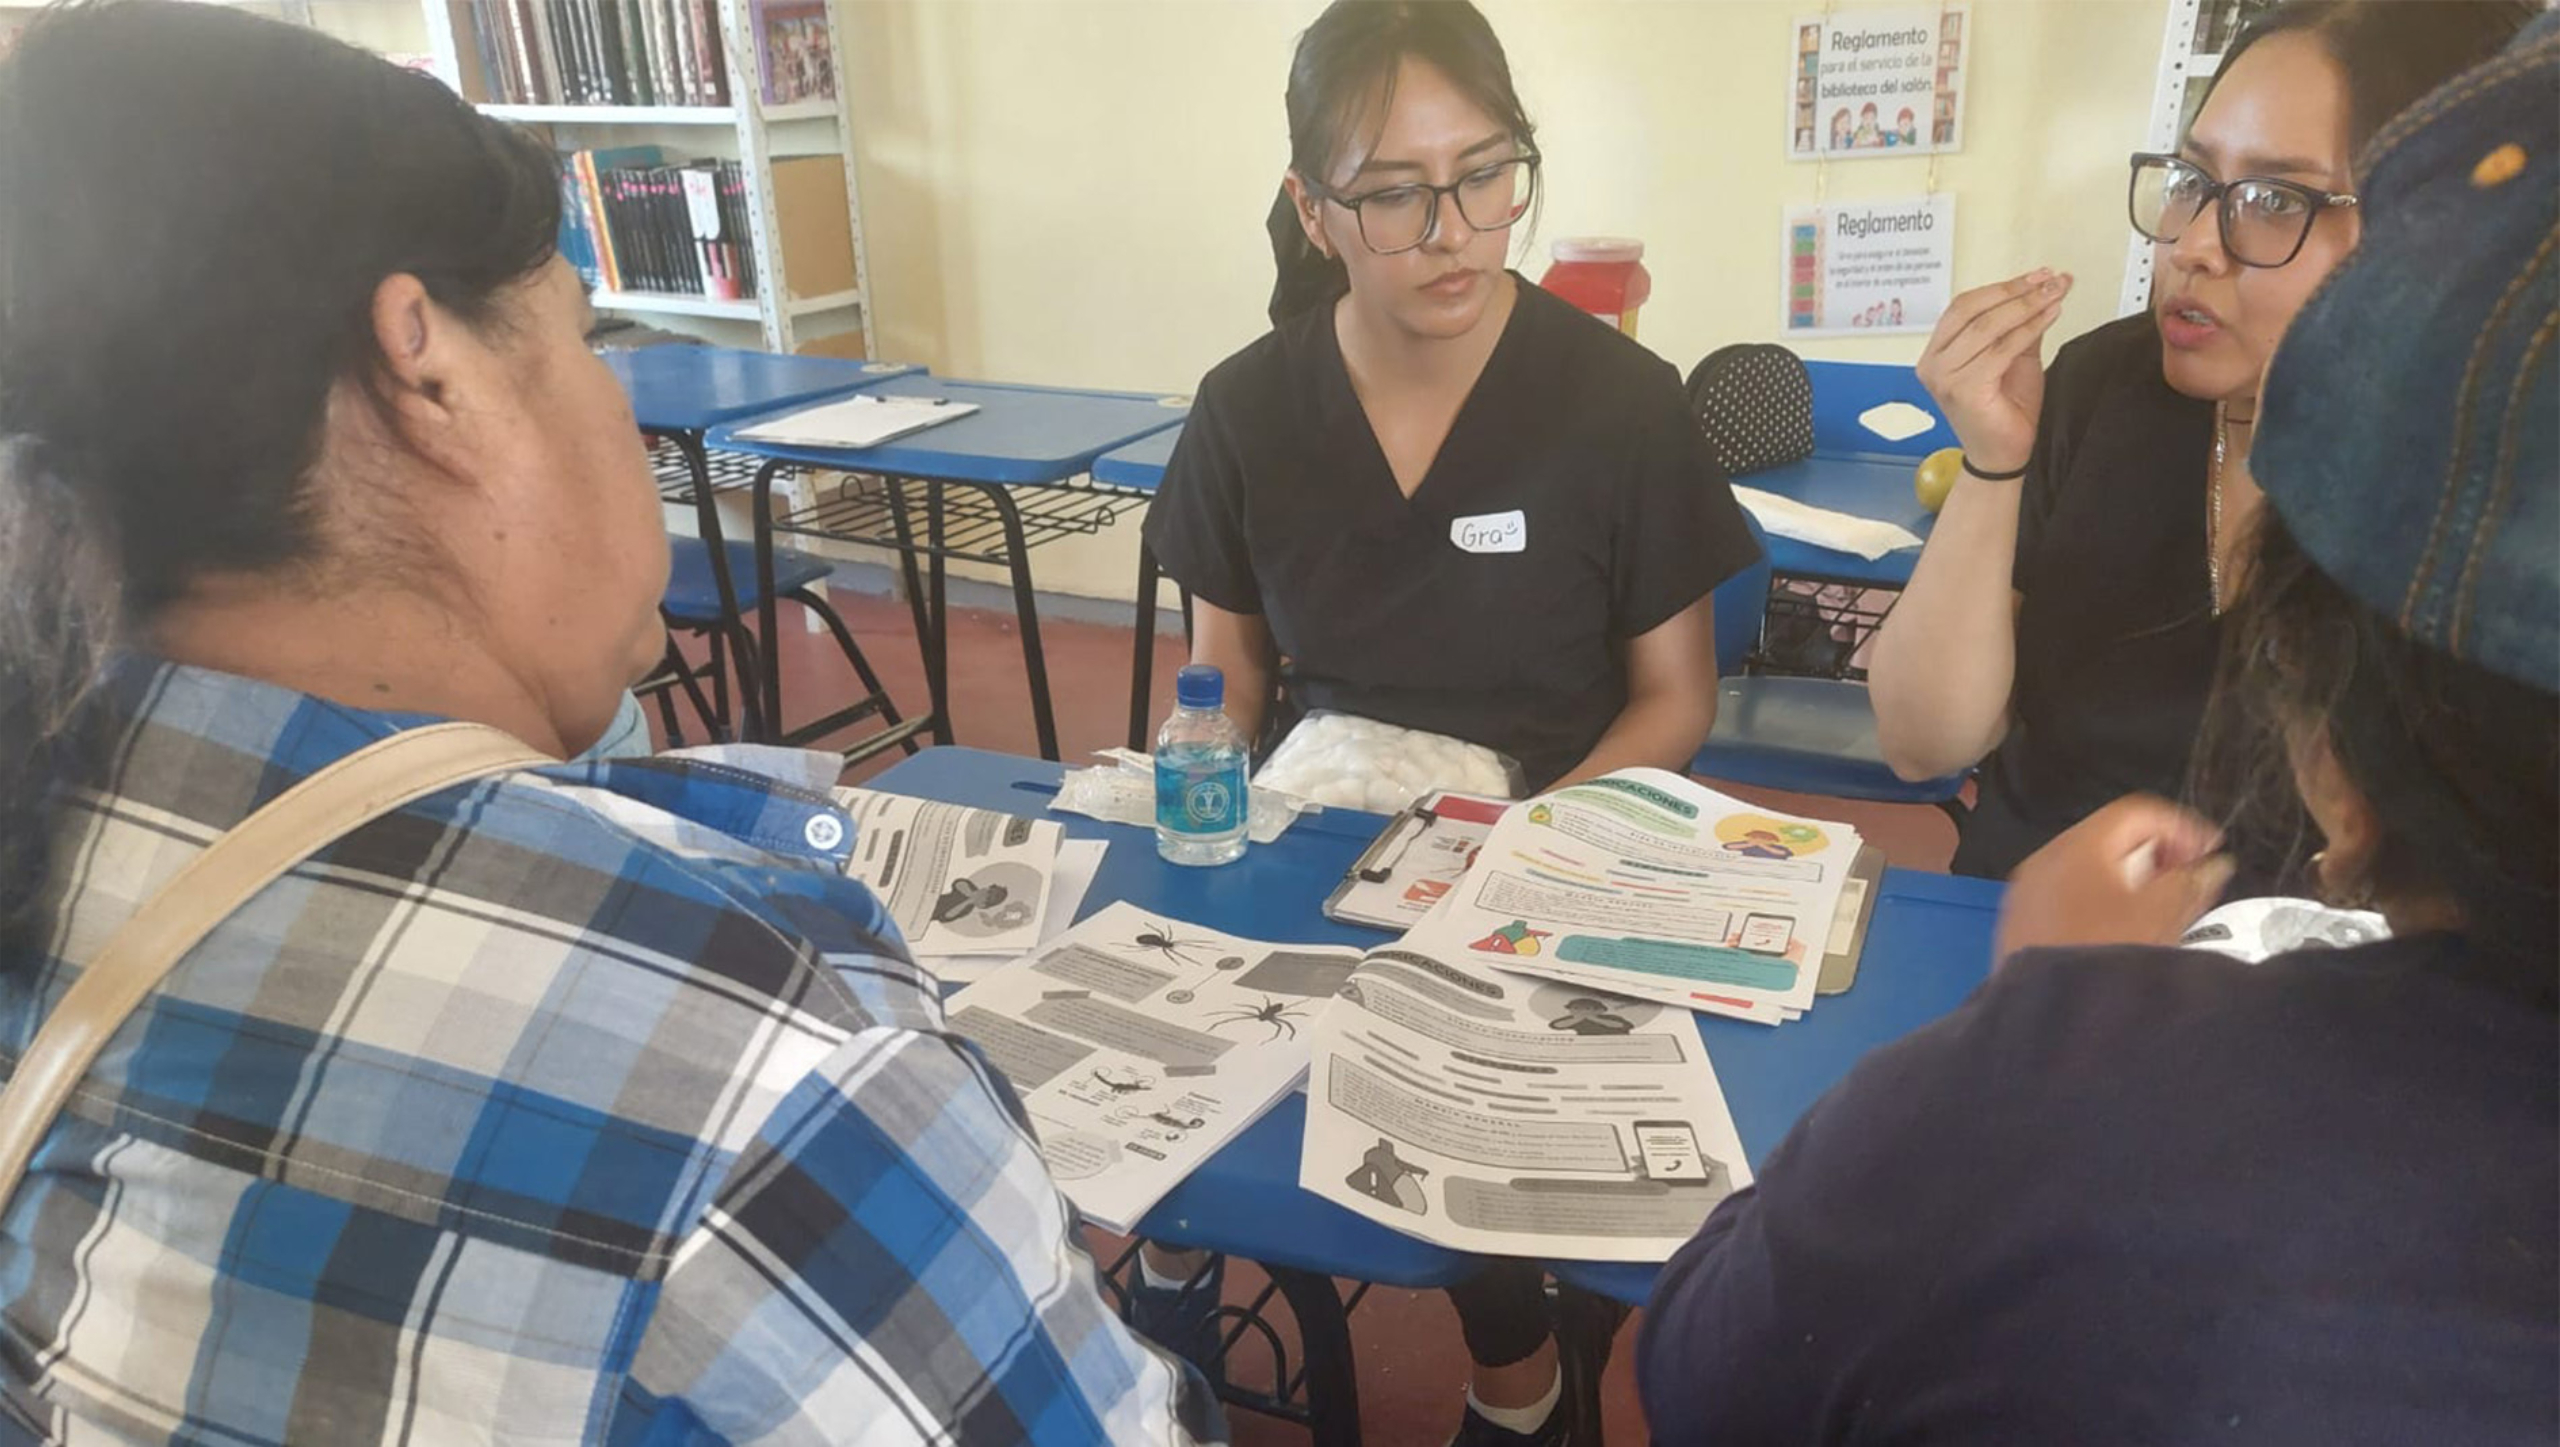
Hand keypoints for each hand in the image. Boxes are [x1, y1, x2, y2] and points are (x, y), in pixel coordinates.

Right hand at [1916, 269, 2073, 476]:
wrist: (2004, 456)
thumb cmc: (2004, 412)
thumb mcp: (2015, 358)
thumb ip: (2020, 327)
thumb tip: (2042, 291)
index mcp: (1937, 353)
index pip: (1963, 306)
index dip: (2002, 286)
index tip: (2038, 276)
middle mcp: (1933, 364)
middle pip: (1973, 311)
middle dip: (2016, 291)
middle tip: (2050, 280)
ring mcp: (1944, 378)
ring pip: (1987, 327)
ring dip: (2026, 306)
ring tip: (2054, 295)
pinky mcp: (1963, 390)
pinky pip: (2000, 349)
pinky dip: (2028, 329)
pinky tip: (2049, 316)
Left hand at [1994, 794, 2235, 962]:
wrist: (2053, 1019)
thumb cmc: (2102, 960)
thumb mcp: (2161, 915)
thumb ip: (2192, 881)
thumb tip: (2212, 867)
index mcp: (2076, 848)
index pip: (2136, 812)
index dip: (2182, 828)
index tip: (2207, 854)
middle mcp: (2044, 862)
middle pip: (2111, 839)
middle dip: (2157, 856)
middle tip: (2187, 882)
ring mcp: (2028, 894)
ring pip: (2089, 870)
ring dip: (2131, 881)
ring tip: (2162, 911)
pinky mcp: (2023, 924)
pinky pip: (2069, 898)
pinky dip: (2102, 903)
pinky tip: (2124, 933)